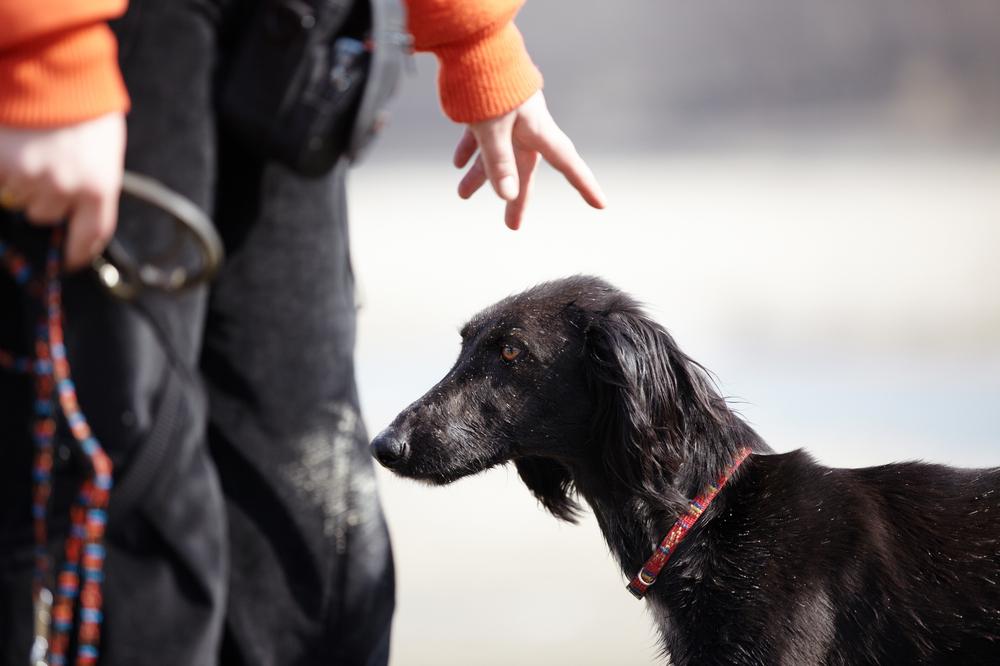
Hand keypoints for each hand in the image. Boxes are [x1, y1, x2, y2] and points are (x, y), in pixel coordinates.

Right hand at [0, 113, 125, 269]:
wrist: (55, 65)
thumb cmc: (86, 102)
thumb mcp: (104, 149)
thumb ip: (93, 182)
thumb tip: (80, 210)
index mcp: (99, 187)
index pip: (91, 236)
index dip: (79, 251)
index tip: (70, 259)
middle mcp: (63, 187)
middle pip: (47, 215)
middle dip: (45, 198)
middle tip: (48, 166)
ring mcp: (26, 175)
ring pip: (18, 195)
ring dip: (22, 179)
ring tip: (32, 145)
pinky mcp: (0, 161)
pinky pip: (1, 177)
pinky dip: (5, 166)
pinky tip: (13, 145)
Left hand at [453, 90, 605, 229]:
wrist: (473, 45)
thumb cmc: (489, 86)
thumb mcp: (492, 128)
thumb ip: (498, 162)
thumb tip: (506, 195)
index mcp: (537, 130)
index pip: (567, 163)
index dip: (584, 185)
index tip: (601, 204)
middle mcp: (526, 127)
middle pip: (522, 169)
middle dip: (514, 197)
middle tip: (512, 226)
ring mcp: (508, 119)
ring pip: (496, 154)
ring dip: (480, 175)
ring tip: (461, 195)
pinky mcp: (489, 110)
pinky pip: (482, 136)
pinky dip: (470, 150)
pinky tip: (456, 163)